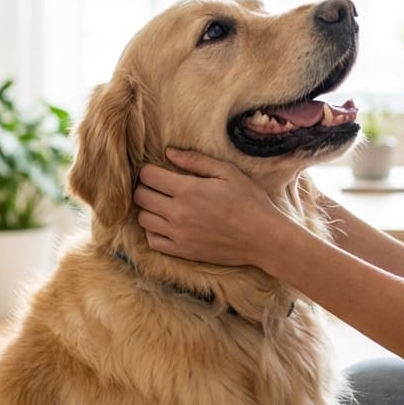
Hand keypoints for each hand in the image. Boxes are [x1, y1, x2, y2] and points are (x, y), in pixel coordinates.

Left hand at [134, 149, 281, 266]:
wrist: (262, 238)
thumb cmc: (248, 201)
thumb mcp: (227, 172)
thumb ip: (195, 160)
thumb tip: (168, 152)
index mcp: (188, 190)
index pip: (148, 176)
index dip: (149, 170)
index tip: (158, 170)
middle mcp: (178, 213)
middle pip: (141, 196)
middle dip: (146, 187)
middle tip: (159, 186)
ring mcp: (178, 234)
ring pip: (143, 219)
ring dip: (149, 209)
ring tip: (163, 204)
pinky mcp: (182, 251)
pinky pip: (152, 240)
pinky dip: (154, 231)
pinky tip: (166, 224)